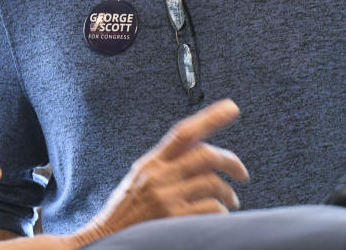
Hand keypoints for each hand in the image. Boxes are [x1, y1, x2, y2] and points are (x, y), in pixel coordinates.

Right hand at [74, 99, 247, 244]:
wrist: (103, 239)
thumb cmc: (126, 213)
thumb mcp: (140, 180)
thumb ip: (168, 166)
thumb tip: (205, 157)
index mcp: (151, 163)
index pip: (184, 132)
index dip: (210, 117)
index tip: (232, 108)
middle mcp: (158, 176)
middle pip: (205, 155)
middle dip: (231, 162)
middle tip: (242, 173)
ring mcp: (164, 197)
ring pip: (212, 182)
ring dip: (229, 193)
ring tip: (231, 200)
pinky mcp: (171, 219)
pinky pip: (209, 209)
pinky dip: (220, 211)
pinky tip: (218, 215)